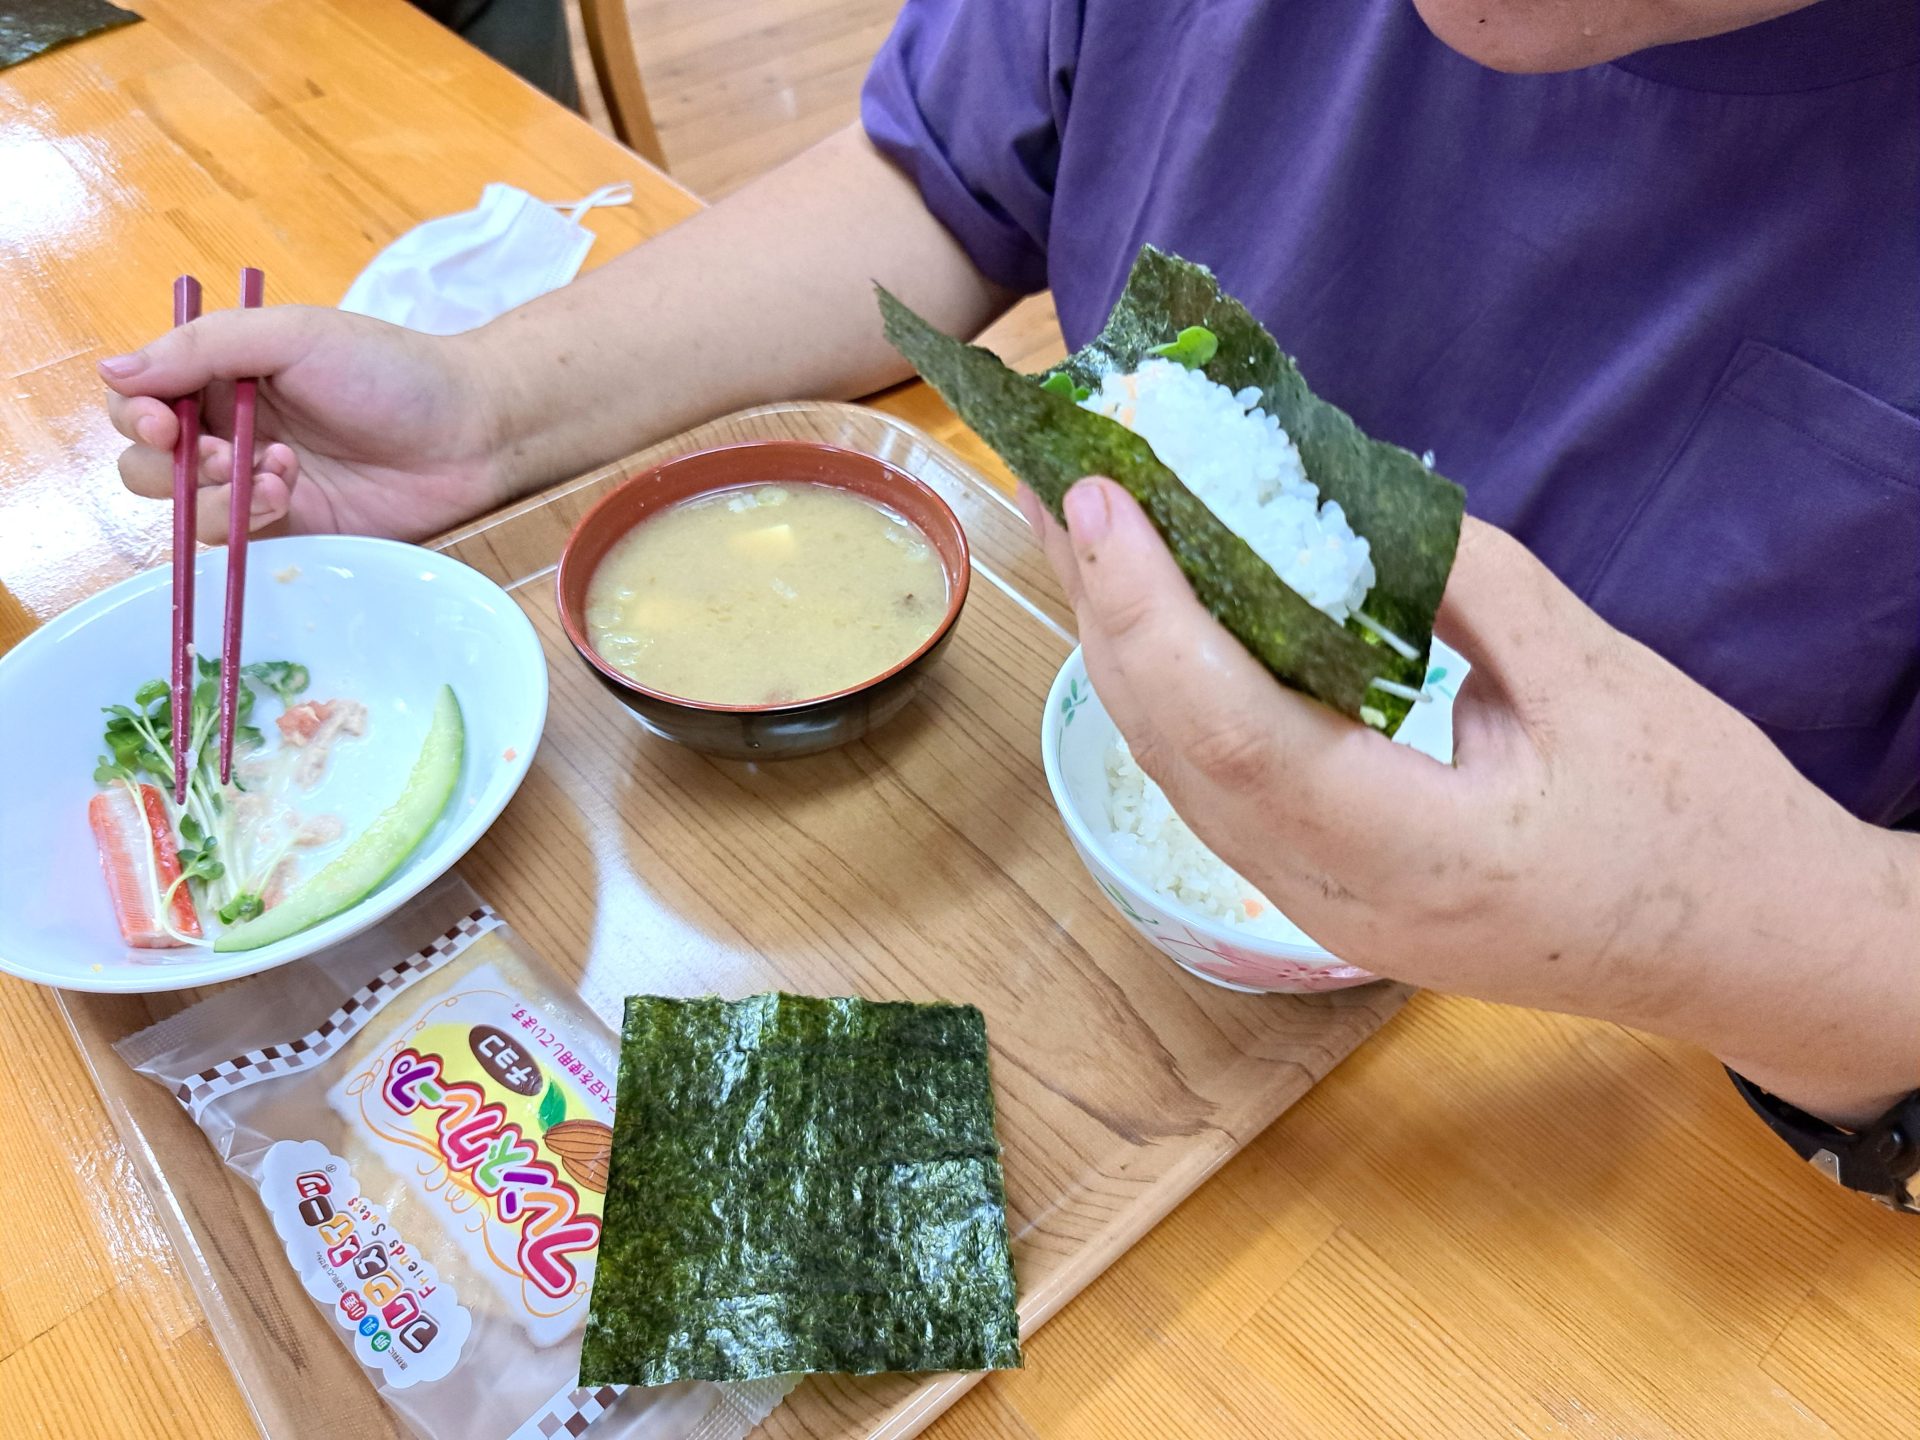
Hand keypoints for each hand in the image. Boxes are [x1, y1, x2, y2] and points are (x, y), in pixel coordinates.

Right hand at [102, 306, 507, 541]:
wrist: (469, 432)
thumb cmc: (390, 370)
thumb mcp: (293, 336)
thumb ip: (203, 347)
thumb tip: (111, 369)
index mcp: (221, 376)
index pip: (139, 399)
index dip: (135, 414)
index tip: (161, 422)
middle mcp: (228, 431)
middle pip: (147, 462)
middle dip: (173, 464)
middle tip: (228, 454)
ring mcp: (255, 486)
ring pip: (184, 509)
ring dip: (216, 494)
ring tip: (278, 471)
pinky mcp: (287, 531)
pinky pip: (231, 540)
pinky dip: (246, 519)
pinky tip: (289, 494)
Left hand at [1022, 478, 1914, 1122]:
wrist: (1758, 959)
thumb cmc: (1707, 824)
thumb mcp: (1598, 676)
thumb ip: (1459, 581)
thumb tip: (1338, 497)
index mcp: (1412, 854)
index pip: (1230, 727)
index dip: (1150, 607)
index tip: (1101, 493)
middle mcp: (1333, 899)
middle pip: (1175, 747)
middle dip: (1105, 606)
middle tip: (1055, 474)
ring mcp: (1320, 911)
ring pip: (1180, 773)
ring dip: (1126, 647)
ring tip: (1087, 529)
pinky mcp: (1326, 896)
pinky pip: (1218, 789)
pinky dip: (1177, 693)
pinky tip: (1161, 616)